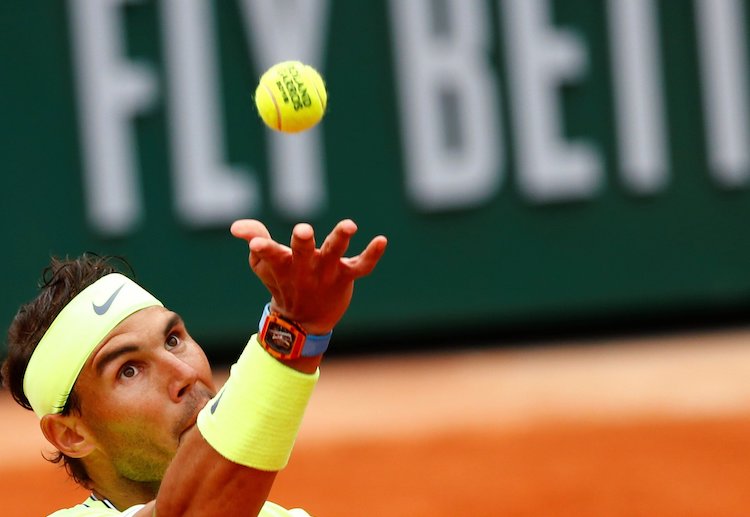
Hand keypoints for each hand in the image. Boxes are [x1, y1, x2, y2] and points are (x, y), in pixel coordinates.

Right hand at [230, 219, 386, 334]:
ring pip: (334, 253)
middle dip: (302, 242)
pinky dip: (373, 254)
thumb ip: (255, 238)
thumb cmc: (282, 283)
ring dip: (340, 238)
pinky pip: (362, 266)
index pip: (271, 255)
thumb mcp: (263, 263)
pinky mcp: (346, 276)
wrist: (303, 323)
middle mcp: (305, 268)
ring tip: (349, 224)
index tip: (256, 244)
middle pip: (302, 252)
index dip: (264, 248)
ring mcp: (327, 272)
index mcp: (283, 264)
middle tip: (302, 230)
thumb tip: (237, 227)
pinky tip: (382, 239)